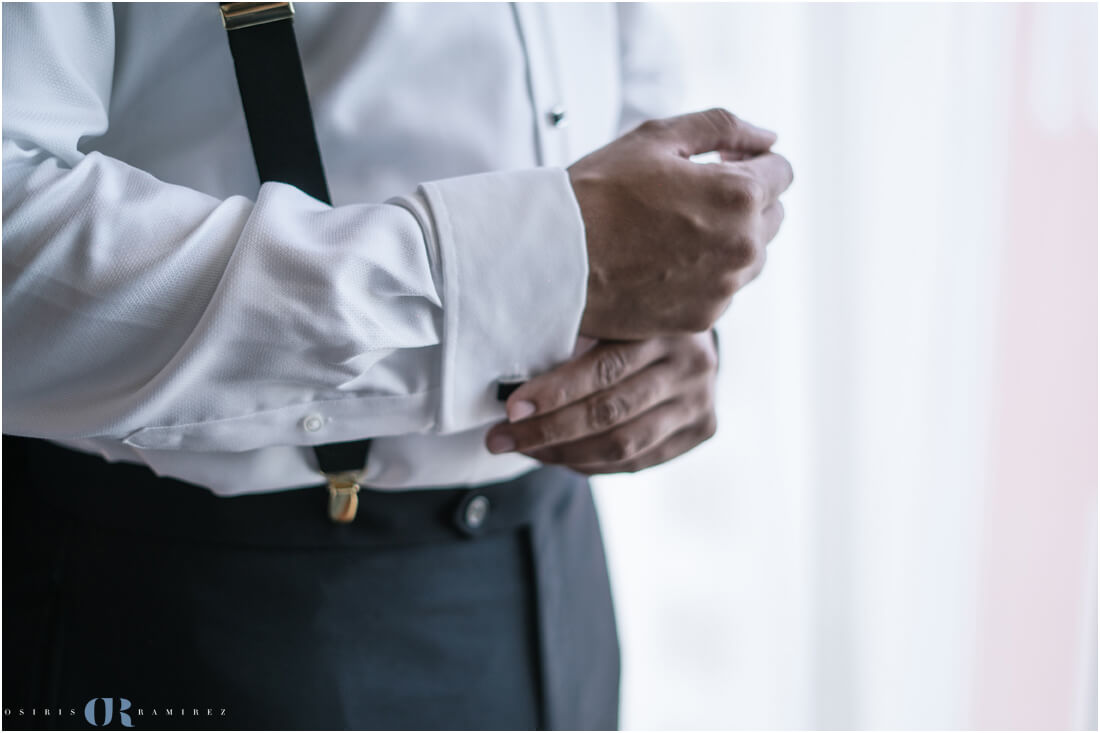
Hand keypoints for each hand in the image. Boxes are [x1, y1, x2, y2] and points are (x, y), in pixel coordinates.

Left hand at [485, 333, 718, 474]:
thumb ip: (574, 335)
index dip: (554, 392)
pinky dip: (590, 464)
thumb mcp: (611, 315)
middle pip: (610, 413)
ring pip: (623, 445)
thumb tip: (509, 379)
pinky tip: (557, 457)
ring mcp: (700, 402)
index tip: (511, 408)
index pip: (604, 369)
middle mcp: (690, 366)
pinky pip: (636, 461)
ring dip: (564, 454)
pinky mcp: (702, 430)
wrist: (693, 332)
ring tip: (523, 451)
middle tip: (500, 439)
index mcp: (662, 327)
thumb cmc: (632, 321)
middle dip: (547, 430)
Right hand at [569, 108, 792, 339]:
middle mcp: (743, 245)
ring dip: (729, 240)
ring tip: (675, 232)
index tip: (716, 165)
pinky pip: (723, 289)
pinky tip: (663, 262)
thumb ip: (723, 127)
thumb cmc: (599, 192)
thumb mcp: (658, 137)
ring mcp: (725, 287)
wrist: (554, 259)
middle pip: (774, 215)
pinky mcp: (702, 317)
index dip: (749, 161)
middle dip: (746, 200)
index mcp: (739, 193)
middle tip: (693, 197)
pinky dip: (705, 274)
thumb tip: (768, 138)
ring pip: (752, 256)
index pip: (782, 171)